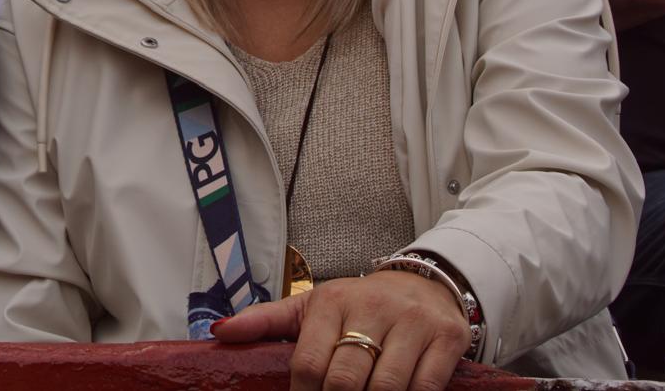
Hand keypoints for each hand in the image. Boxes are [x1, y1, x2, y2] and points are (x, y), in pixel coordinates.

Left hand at [213, 271, 469, 390]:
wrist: (424, 283)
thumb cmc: (359, 304)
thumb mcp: (310, 306)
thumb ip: (265, 321)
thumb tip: (218, 333)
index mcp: (332, 301)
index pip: (309, 362)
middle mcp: (373, 307)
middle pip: (346, 380)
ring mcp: (412, 323)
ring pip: (387, 388)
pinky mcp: (446, 339)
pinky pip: (425, 387)